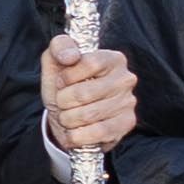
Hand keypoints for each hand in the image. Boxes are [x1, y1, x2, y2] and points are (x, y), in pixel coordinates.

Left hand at [40, 38, 140, 155]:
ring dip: (68, 119)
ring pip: (87, 115)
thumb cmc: (65, 87)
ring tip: (68, 116)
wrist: (67, 117)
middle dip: (63, 101)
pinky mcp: (126, 124)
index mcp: (113, 58)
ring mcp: (128, 102)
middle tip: (63, 103)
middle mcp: (125, 78)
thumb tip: (70, 56)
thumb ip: (59, 47)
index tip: (61, 82)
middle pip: (84, 93)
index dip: (67, 76)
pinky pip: (98, 132)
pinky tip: (73, 133)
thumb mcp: (55, 62)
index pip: (88, 63)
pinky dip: (77, 136)